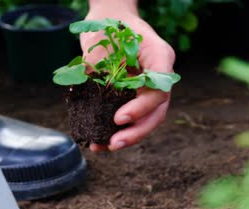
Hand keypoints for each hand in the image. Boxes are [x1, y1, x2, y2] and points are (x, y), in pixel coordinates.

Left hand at [81, 1, 175, 151]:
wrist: (109, 20)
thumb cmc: (109, 25)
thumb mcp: (106, 39)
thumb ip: (103, 65)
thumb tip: (89, 93)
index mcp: (160, 58)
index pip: (159, 90)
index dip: (141, 108)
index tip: (118, 118)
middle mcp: (159, 76)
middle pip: (157, 111)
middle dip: (137, 131)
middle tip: (115, 142)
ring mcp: (149, 88)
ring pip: (147, 119)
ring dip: (128, 136)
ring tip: (104, 147)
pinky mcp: (135, 98)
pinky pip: (131, 119)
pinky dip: (116, 132)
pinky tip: (99, 142)